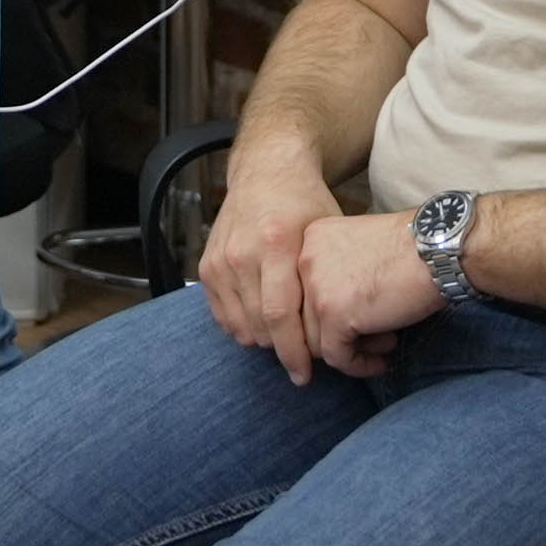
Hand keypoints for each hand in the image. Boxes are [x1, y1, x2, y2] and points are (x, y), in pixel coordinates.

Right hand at [198, 154, 333, 383]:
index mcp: (276, 243)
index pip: (279, 316)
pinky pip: (221, 315)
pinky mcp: (206, 265)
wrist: (267, 171)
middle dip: (282, 350)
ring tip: (285, 340)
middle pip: (258, 326)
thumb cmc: (306, 204)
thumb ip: (326, 281)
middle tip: (303, 358)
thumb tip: (338, 335)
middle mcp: (242, 252)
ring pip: (238, 325)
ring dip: (263, 341)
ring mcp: (220, 260)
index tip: (305, 375)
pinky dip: (242, 327)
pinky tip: (263, 325)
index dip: (293, 352)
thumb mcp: (327, 235)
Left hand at [298, 212, 446, 377]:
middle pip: (306, 318)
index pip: (303, 291)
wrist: (440, 249)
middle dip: (339, 336)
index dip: (328, 314)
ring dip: (351, 351)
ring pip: (316, 341)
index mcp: (312, 239)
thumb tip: (331, 319)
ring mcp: (316, 287)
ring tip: (385, 345)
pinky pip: (336, 356)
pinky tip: (382, 363)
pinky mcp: (333, 313)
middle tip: (375, 339)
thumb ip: (340, 275)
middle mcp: (305, 259)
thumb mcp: (364, 251)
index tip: (355, 324)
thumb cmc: (415, 249)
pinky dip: (358, 366)